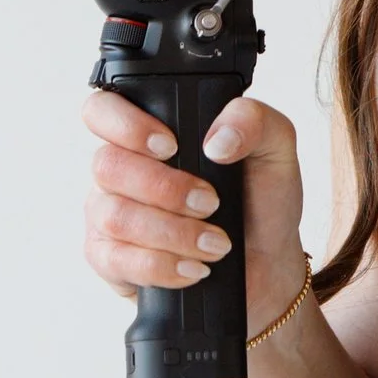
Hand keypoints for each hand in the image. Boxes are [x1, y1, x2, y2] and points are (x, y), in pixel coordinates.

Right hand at [80, 88, 306, 329]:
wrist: (266, 263)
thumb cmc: (262, 200)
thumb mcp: (275, 149)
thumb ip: (254, 120)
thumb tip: (215, 140)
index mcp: (149, 132)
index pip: (101, 110)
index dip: (125, 125)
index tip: (170, 146)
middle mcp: (121, 170)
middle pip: (107, 166)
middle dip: (165, 189)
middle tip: (210, 202)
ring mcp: (108, 214)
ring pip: (114, 216)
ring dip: (173, 233)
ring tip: (215, 243)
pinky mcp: (109, 259)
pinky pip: (117, 260)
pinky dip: (163, 266)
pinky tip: (193, 267)